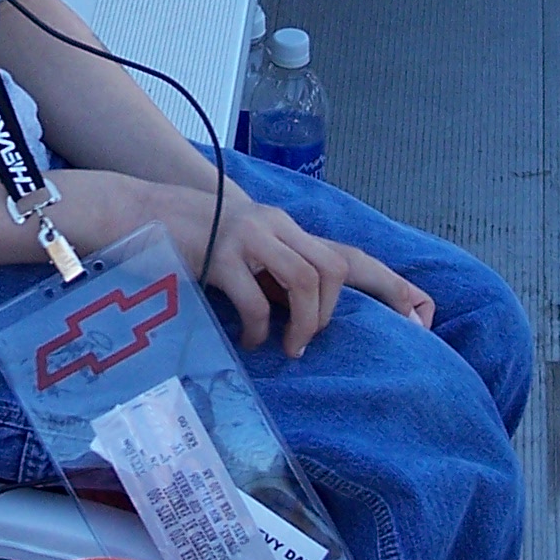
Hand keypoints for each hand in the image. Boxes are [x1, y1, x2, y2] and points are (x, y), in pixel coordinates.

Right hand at [150, 178, 433, 353]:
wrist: (136, 212)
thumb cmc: (189, 240)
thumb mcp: (242, 252)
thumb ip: (272, 273)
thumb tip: (305, 319)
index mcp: (284, 227)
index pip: (349, 255)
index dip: (392, 285)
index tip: (422, 317)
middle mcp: (274, 226)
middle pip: (334, 266)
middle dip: (333, 312)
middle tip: (309, 343)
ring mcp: (247, 237)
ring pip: (305, 278)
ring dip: (305, 322)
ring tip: (288, 347)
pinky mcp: (218, 255)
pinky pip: (255, 299)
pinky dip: (260, 328)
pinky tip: (248, 341)